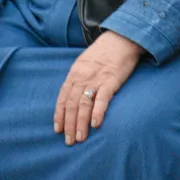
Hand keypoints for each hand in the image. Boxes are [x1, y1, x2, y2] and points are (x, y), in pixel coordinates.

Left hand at [54, 31, 143, 145]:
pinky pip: (102, 99)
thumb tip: (72, 95)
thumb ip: (78, 78)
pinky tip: (95, 125)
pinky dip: (97, 112)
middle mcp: (82, 77)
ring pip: (83, 105)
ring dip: (80, 123)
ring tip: (80, 138)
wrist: (121, 38)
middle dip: (69, 125)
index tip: (58, 130)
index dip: (59, 115)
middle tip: (69, 141)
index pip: (62, 98)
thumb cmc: (104, 52)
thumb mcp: (84, 62)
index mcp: (74, 73)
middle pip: (71, 104)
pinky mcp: (111, 81)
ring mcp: (96, 79)